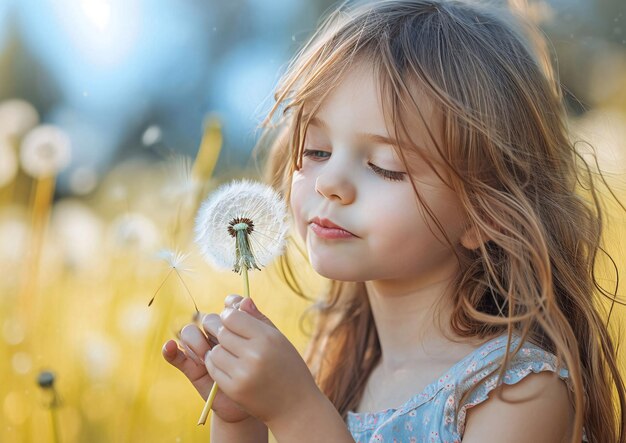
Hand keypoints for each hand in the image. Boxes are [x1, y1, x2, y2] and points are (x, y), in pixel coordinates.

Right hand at [162, 294, 261, 422]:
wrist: (257, 401)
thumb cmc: (263, 373)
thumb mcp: (262, 347)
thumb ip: (256, 323)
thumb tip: (245, 300)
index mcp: (235, 327)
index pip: (228, 308)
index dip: (230, 307)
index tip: (236, 312)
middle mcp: (217, 335)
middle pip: (208, 319)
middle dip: (214, 327)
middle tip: (224, 341)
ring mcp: (202, 349)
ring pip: (190, 332)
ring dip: (196, 340)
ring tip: (205, 355)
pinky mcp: (191, 367)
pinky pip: (175, 355)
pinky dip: (170, 350)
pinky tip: (170, 348)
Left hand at [204, 296, 319, 425]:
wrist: (295, 406)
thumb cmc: (289, 368)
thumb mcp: (279, 339)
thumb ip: (258, 318)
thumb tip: (240, 299)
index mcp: (267, 338)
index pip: (232, 316)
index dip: (230, 317)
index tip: (234, 322)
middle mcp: (254, 354)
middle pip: (221, 332)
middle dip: (221, 332)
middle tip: (229, 336)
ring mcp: (243, 373)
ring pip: (215, 350)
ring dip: (219, 349)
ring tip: (231, 352)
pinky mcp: (234, 389)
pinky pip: (214, 368)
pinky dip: (216, 364)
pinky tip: (228, 365)